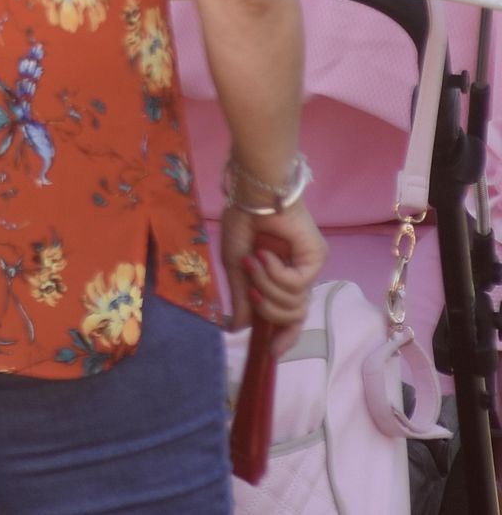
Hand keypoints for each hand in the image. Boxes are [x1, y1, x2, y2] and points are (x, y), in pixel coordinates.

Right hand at [221, 201, 326, 357]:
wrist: (252, 196)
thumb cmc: (241, 224)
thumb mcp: (234, 266)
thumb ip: (241, 298)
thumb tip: (239, 330)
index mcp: (279, 280)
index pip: (289, 317)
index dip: (283, 337)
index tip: (270, 353)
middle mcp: (297, 277)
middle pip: (292, 316)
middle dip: (268, 309)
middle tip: (250, 288)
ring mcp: (309, 268)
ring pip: (294, 303)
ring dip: (267, 286)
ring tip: (254, 261)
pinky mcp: (316, 259)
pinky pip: (297, 284)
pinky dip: (275, 273)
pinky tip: (265, 254)